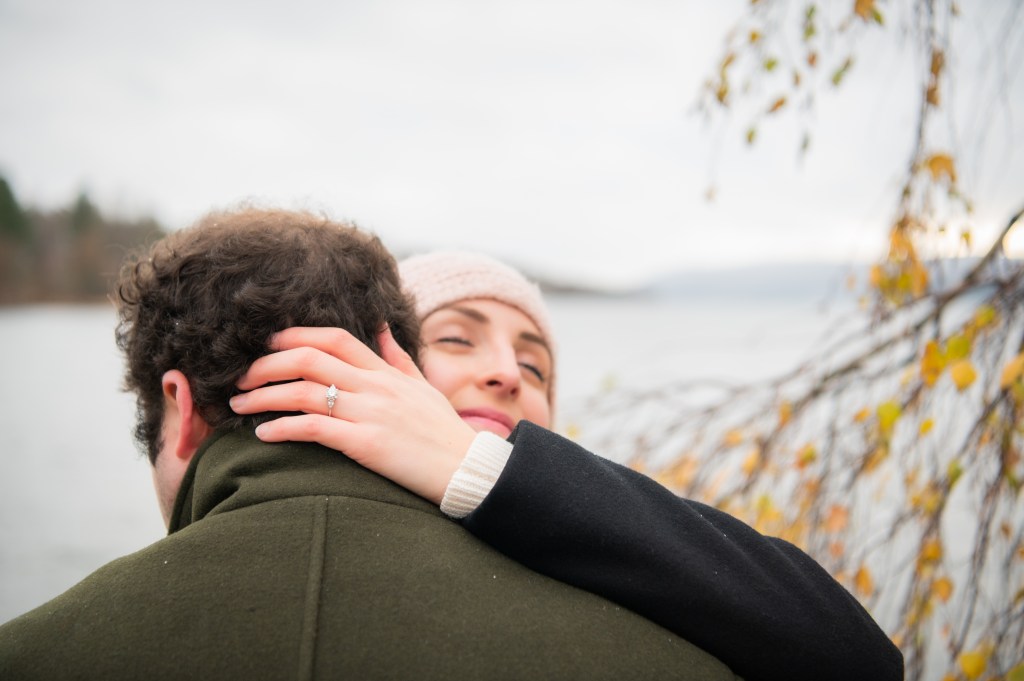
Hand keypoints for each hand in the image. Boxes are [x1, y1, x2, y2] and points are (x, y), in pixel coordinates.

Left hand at [229, 326, 476, 504]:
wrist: (468, 470)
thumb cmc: (445, 432)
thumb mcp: (424, 387)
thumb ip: (397, 357)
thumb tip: (380, 326)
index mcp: (386, 372)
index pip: (336, 339)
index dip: (296, 336)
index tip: (268, 346)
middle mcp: (376, 386)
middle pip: (309, 359)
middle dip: (267, 365)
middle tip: (241, 379)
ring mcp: (371, 413)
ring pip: (304, 392)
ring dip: (263, 397)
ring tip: (239, 408)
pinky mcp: (367, 444)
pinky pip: (314, 429)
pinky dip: (282, 429)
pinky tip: (263, 435)